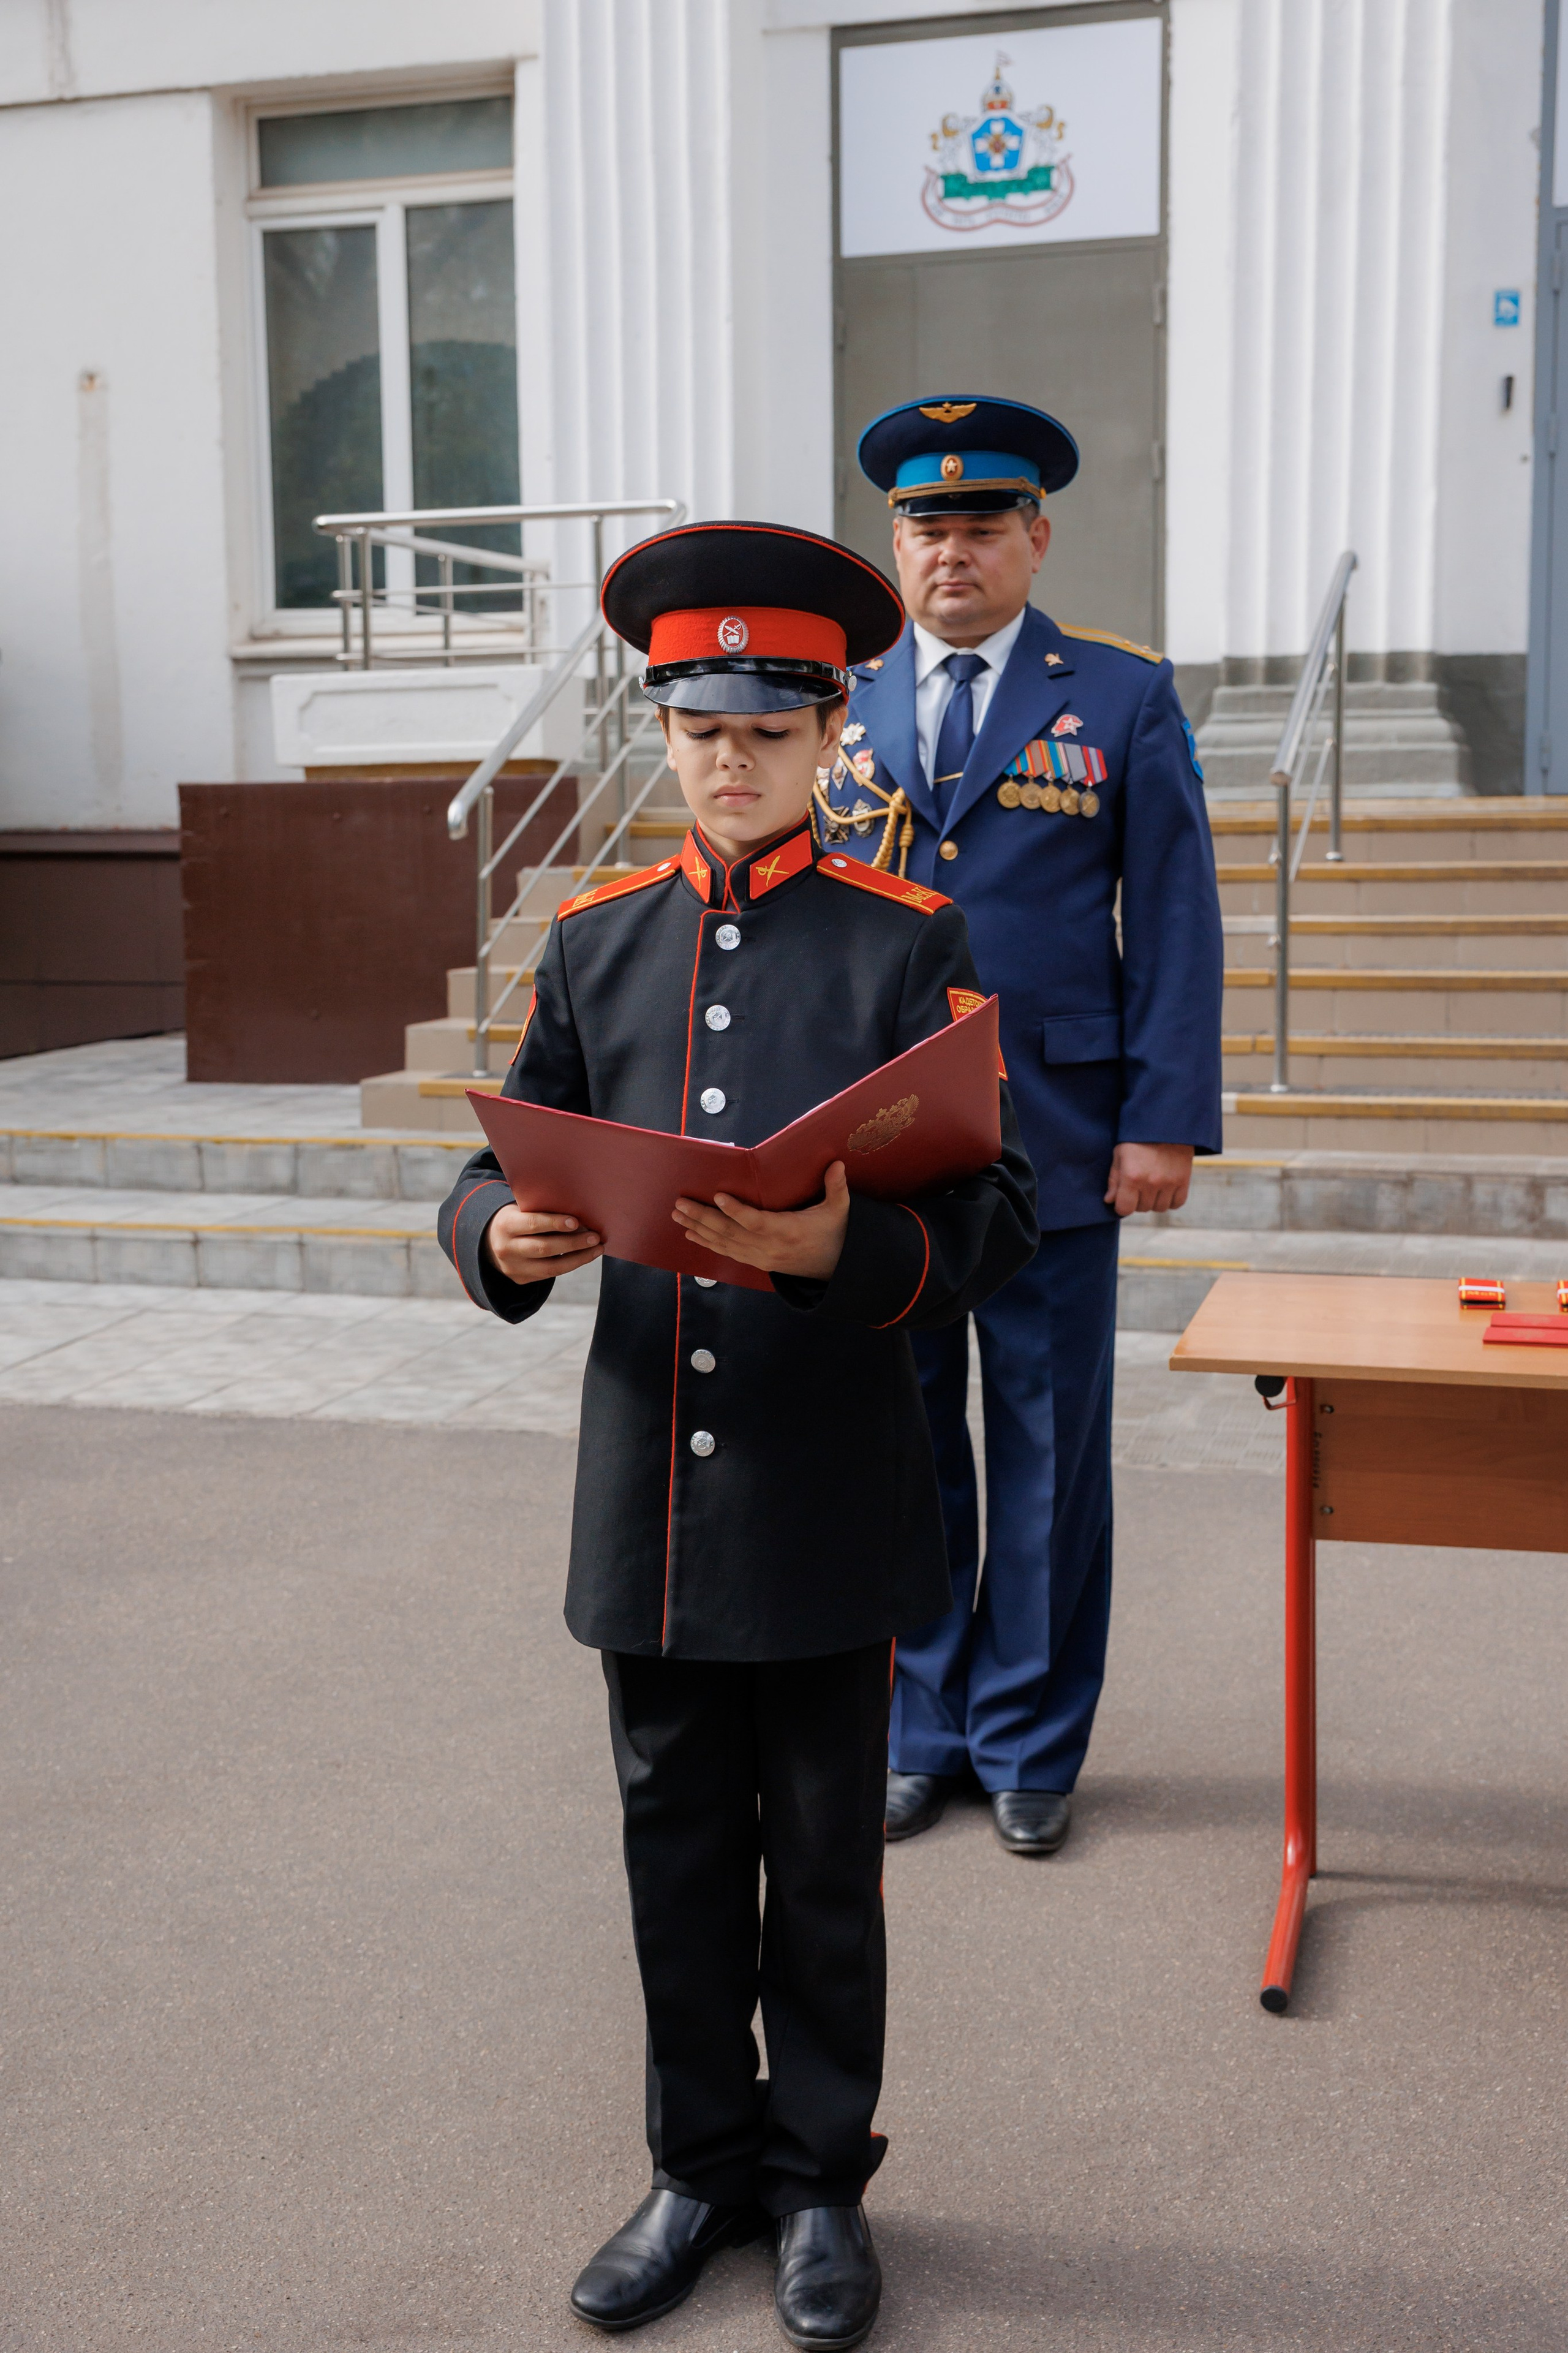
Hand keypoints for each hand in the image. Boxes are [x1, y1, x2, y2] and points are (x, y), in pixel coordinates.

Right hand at [483, 1204, 604, 1284]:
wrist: (490, 1241)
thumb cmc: (517, 1218)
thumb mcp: (521, 1209)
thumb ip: (541, 1209)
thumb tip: (578, 1215)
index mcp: (505, 1224)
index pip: (532, 1224)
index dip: (554, 1223)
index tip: (576, 1222)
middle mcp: (506, 1248)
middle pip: (544, 1248)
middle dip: (573, 1243)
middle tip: (595, 1236)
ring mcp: (513, 1267)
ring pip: (550, 1267)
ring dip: (578, 1258)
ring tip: (597, 1248)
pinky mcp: (521, 1279)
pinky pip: (549, 1274)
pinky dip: (570, 1265)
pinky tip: (585, 1256)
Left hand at [672, 1161, 851, 1279]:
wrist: (834, 1267)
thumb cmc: (834, 1233)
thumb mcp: (839, 1211)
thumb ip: (836, 1188)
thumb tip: (837, 1164)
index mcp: (788, 1231)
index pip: (757, 1222)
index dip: (737, 1212)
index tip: (719, 1197)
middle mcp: (770, 1247)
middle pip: (731, 1233)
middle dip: (703, 1217)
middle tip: (681, 1204)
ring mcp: (760, 1257)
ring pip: (724, 1243)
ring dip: (698, 1229)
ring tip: (678, 1215)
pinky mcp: (756, 1262)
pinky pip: (727, 1252)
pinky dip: (707, 1243)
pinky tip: (691, 1233)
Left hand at [1104, 1142, 1193, 1218]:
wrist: (1166, 1122)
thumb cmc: (1138, 1137)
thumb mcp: (1120, 1153)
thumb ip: (1114, 1179)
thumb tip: (1110, 1201)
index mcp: (1132, 1176)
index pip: (1124, 1209)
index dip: (1122, 1205)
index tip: (1123, 1198)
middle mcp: (1151, 1182)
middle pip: (1142, 1208)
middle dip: (1138, 1200)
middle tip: (1139, 1184)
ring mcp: (1169, 1183)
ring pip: (1159, 1208)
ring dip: (1154, 1200)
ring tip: (1152, 1184)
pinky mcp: (1184, 1180)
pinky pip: (1177, 1203)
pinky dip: (1171, 1199)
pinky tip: (1165, 1188)